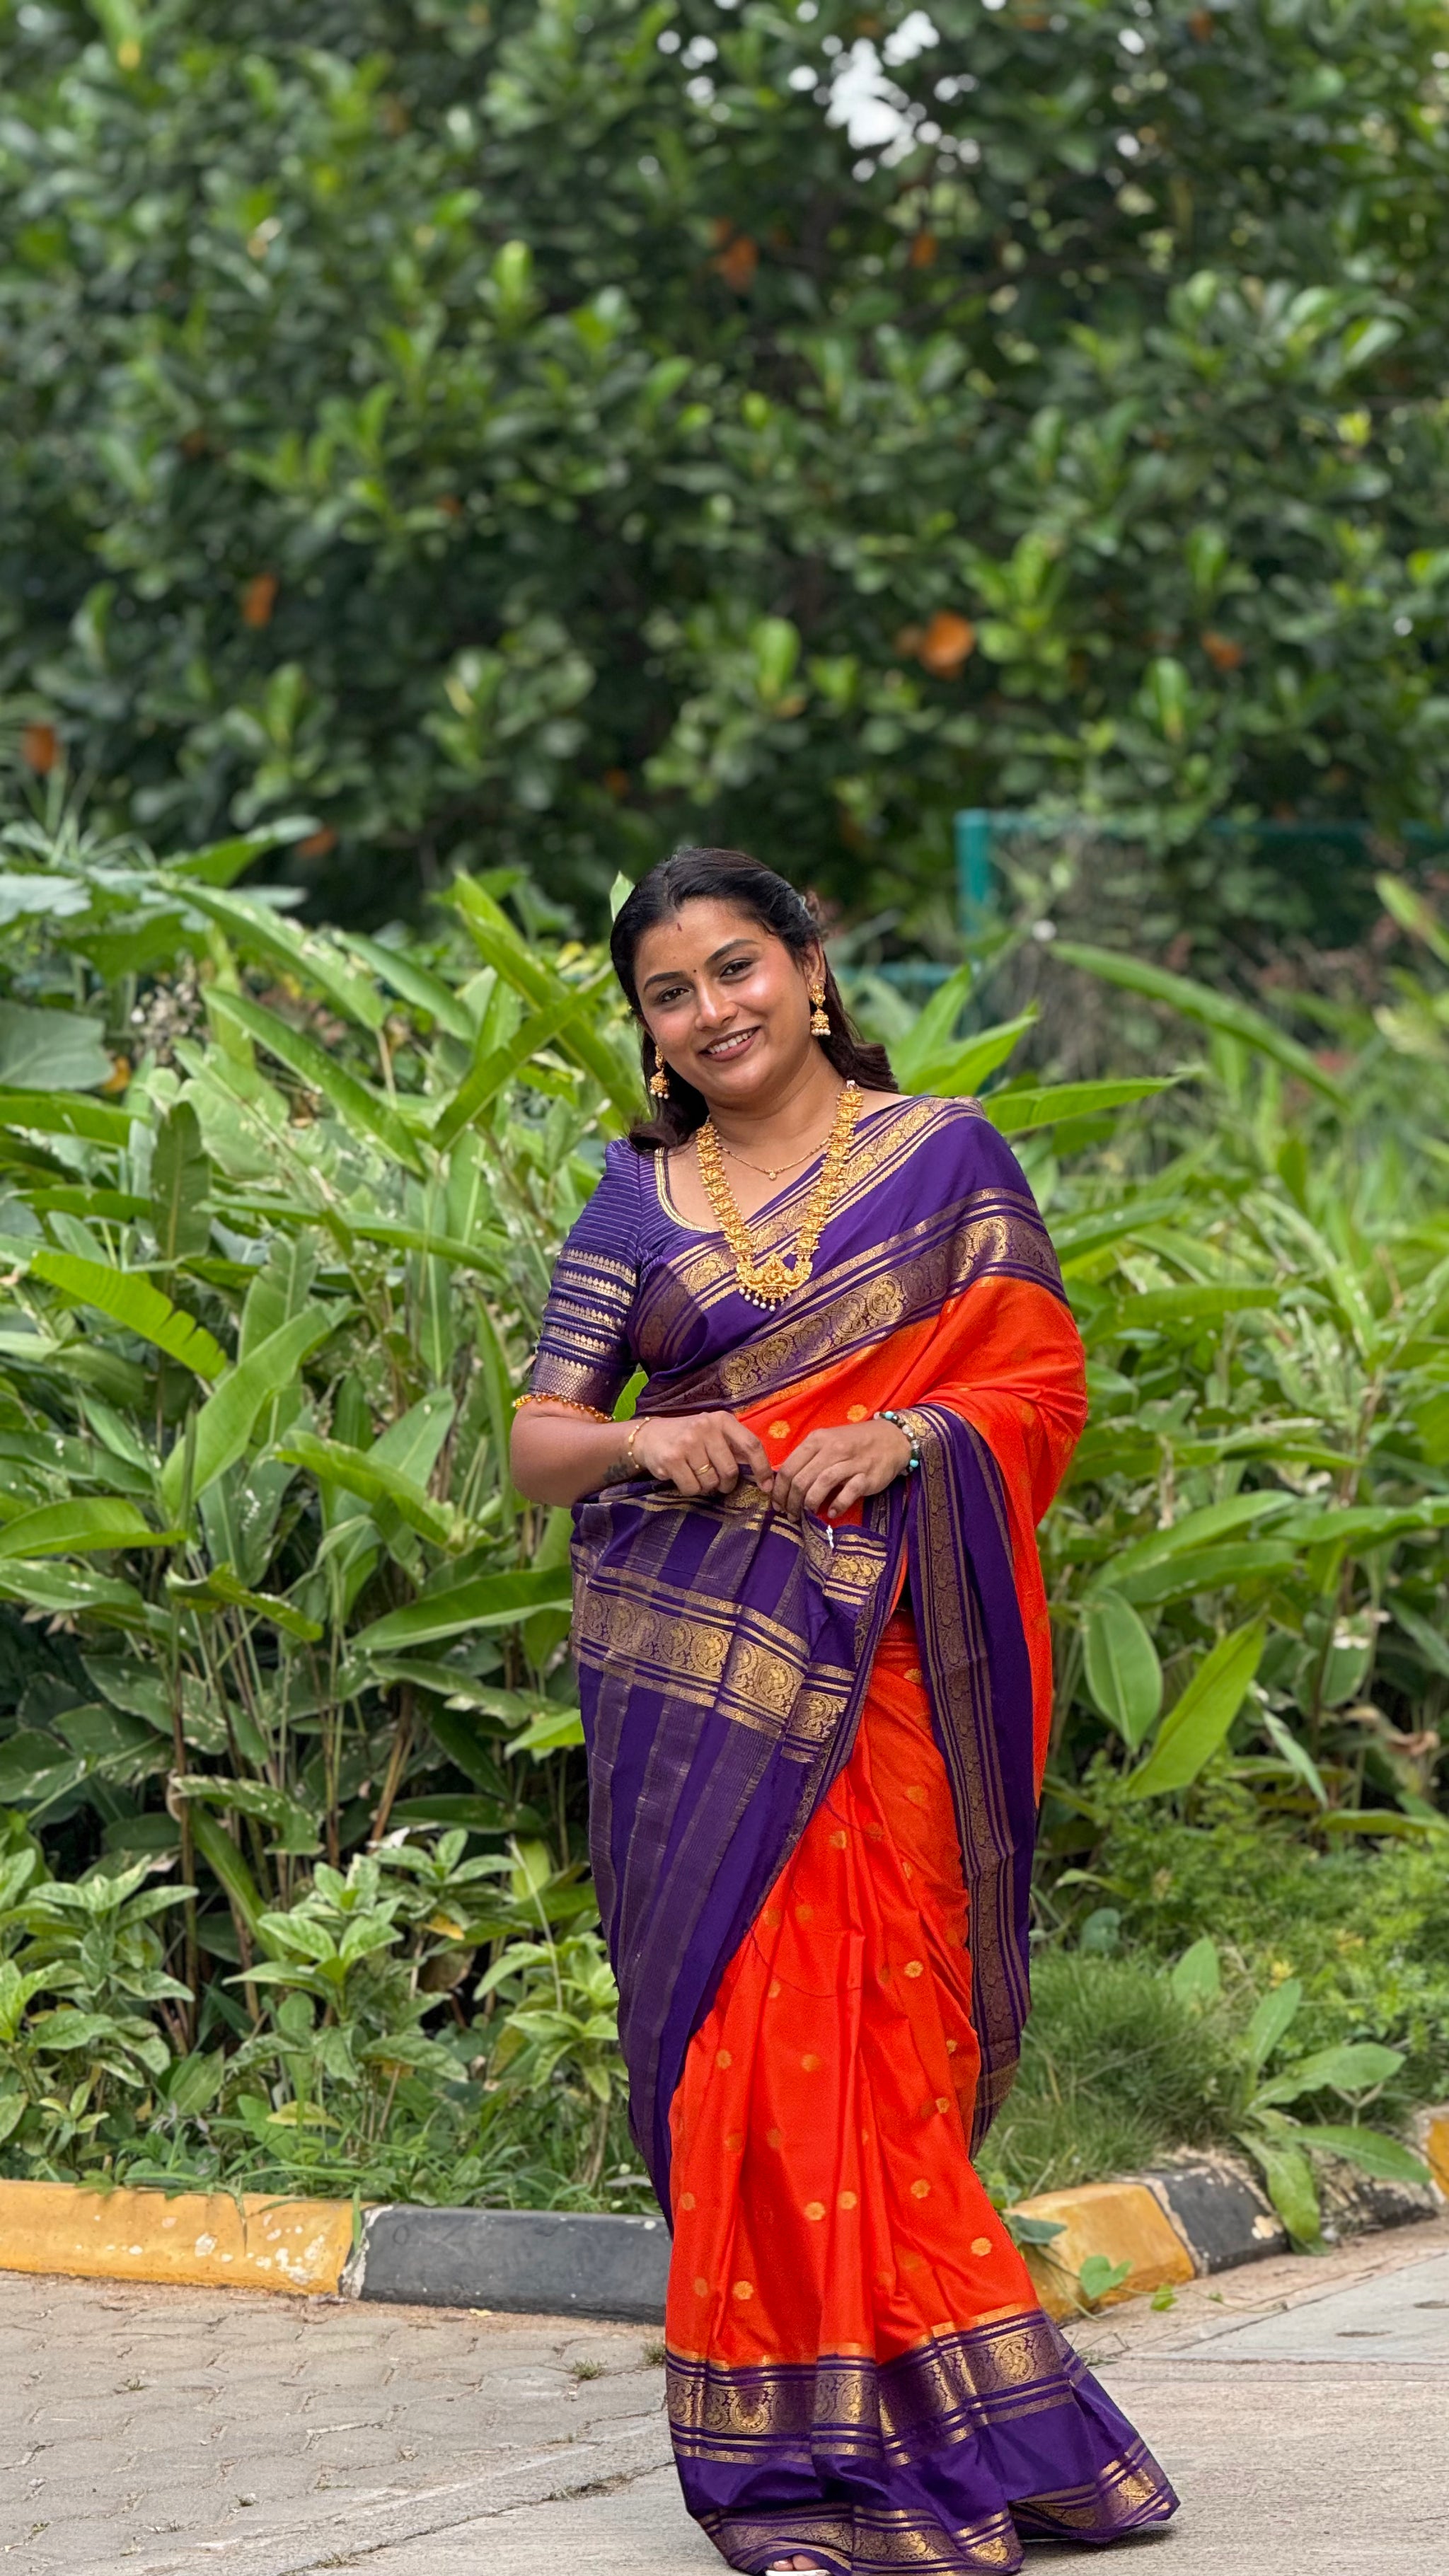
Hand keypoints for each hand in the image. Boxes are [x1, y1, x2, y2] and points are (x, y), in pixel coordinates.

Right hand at [630, 1409, 772, 1498]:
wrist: (649, 1436)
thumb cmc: (689, 1437)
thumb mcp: (714, 1433)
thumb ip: (735, 1447)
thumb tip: (764, 1474)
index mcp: (722, 1420)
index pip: (751, 1445)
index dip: (762, 1468)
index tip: (766, 1486)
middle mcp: (705, 1427)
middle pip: (730, 1470)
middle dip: (727, 1483)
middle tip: (719, 1482)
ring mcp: (687, 1443)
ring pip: (711, 1482)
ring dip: (707, 1486)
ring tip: (697, 1474)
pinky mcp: (671, 1459)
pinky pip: (692, 1488)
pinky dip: (691, 1489)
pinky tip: (683, 1476)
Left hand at [771, 1417, 910, 1522]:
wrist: (891, 1438)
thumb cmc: (854, 1443)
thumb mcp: (827, 1441)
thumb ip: (808, 1458)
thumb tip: (785, 1483)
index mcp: (817, 1440)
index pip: (788, 1467)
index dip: (778, 1490)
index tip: (777, 1504)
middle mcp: (832, 1449)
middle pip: (801, 1479)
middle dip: (791, 1502)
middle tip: (790, 1515)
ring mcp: (851, 1462)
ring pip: (821, 1484)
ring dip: (810, 1504)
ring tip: (806, 1514)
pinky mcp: (867, 1476)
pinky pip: (848, 1493)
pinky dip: (837, 1505)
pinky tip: (831, 1513)